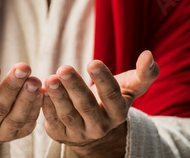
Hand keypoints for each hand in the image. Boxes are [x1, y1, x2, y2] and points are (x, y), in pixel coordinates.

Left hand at [42, 50, 158, 157]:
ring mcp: (79, 133)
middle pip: (86, 106)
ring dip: (58, 96)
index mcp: (118, 113)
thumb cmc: (112, 98)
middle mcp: (100, 126)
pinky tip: (41, 90)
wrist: (94, 125)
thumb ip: (144, 73)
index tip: (93, 62)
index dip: (103, 80)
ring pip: (68, 114)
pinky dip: (46, 105)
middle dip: (75, 87)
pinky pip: (52, 120)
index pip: (112, 97)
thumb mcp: (130, 87)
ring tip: (50, 78)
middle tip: (64, 68)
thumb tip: (149, 54)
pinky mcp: (61, 134)